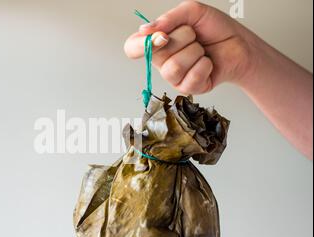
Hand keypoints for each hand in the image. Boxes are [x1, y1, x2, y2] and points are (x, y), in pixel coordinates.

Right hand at [124, 1, 254, 94]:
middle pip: (157, 54)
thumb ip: (168, 18)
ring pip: (174, 67)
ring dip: (195, 52)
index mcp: (157, 41)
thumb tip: (145, 29)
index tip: (162, 36)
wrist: (240, 44)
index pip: (132, 48)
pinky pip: (191, 77)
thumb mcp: (192, 12)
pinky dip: (205, 65)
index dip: (141, 45)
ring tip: (202, 50)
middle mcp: (162, 60)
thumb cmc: (215, 29)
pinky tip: (207, 62)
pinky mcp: (188, 89)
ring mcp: (173, 77)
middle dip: (183, 37)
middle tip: (194, 36)